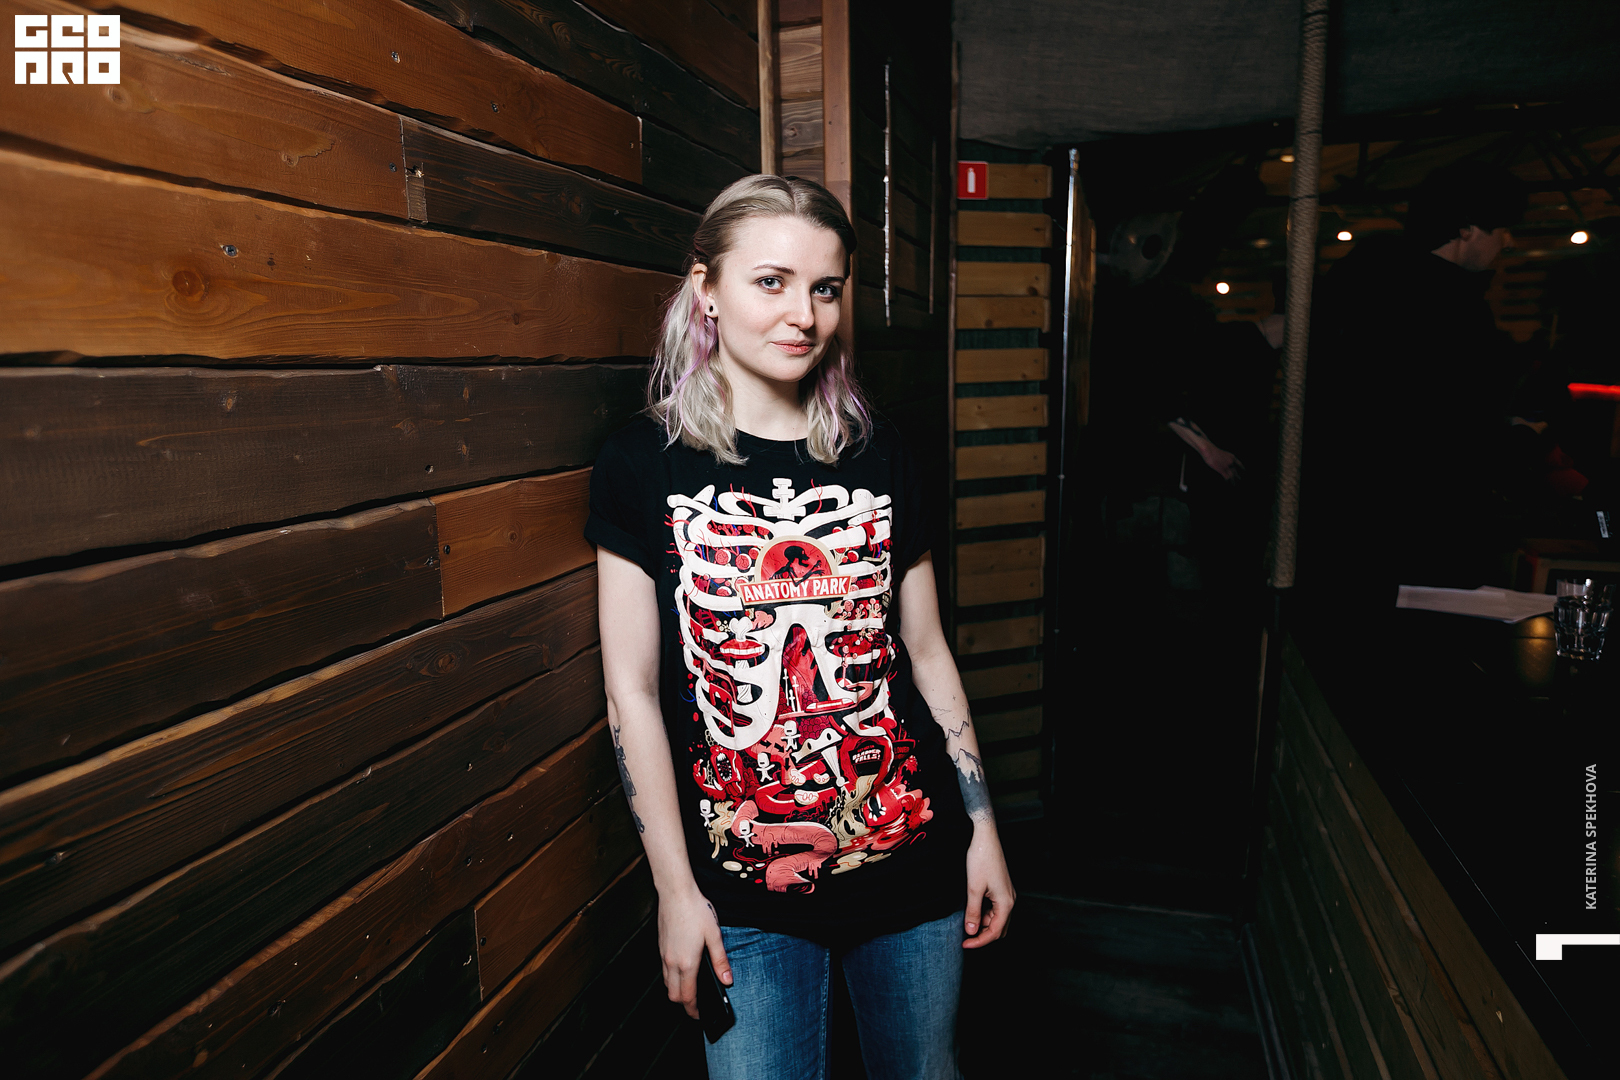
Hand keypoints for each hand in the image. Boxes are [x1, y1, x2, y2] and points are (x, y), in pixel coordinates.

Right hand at [658, 885, 731, 1017]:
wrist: (675, 892)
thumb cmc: (695, 910)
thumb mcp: (714, 935)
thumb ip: (720, 960)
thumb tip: (727, 980)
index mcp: (687, 963)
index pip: (687, 997)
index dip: (694, 1010)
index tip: (700, 1015)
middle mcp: (672, 962)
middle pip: (674, 995)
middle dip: (684, 1004)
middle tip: (696, 1005)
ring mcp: (664, 955)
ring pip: (667, 983)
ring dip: (677, 990)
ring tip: (691, 988)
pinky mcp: (661, 947)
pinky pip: (665, 970)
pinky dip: (673, 977)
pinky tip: (684, 968)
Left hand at [963, 827, 1014, 947]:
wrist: (985, 837)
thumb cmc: (981, 859)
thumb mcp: (973, 888)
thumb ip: (973, 912)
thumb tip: (971, 931)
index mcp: (1006, 903)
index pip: (994, 932)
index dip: (979, 941)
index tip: (965, 945)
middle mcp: (1009, 900)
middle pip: (999, 928)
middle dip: (983, 935)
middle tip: (965, 937)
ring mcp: (1006, 894)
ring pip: (996, 918)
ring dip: (983, 923)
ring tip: (966, 919)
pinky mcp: (1001, 888)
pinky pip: (995, 908)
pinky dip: (984, 913)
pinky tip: (972, 908)